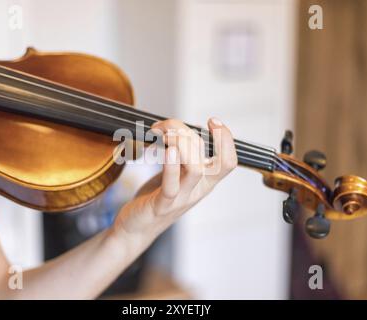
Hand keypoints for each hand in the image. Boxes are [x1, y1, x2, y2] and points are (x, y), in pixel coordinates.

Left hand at [111, 117, 237, 246]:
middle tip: (165, 127)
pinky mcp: (161, 206)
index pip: (229, 161)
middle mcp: (198, 191)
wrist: (137, 227)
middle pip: (212, 159)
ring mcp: (181, 199)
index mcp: (205, 182)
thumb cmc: (156, 196)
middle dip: (189, 133)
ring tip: (162, 136)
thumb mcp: (176, 173)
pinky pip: (171, 187)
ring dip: (180, 145)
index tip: (213, 121)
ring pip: (196, 170)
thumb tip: (182, 128)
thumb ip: (184, 155)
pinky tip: (166, 151)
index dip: (227, 139)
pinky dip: (170, 167)